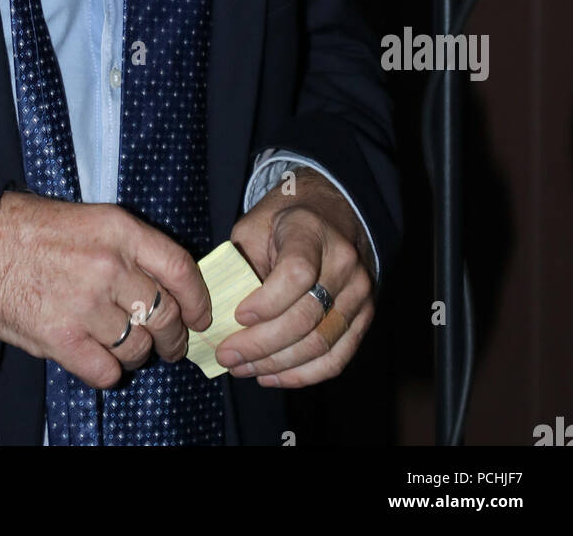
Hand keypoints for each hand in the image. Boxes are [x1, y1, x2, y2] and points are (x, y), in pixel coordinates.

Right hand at [0, 191, 212, 387]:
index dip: (198, 300)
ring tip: (123, 347)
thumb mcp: (90, 220)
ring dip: (137, 355)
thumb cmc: (32, 230)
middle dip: (173, 338)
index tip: (201, 317)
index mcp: (119, 231)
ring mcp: (86, 304)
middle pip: (164, 315)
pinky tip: (97, 359)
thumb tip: (163, 287)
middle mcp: (109, 266)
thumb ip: (129, 249)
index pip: (180, 269)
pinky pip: (107, 371)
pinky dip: (107, 371)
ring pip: (138, 348)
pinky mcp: (61, 338)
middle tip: (170, 345)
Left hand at [215, 167, 375, 386]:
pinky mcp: (364, 316)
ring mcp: (359, 292)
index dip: (266, 303)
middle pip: (307, 317)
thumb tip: (220, 316)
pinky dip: (303, 375)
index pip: (297, 274)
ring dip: (277, 365)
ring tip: (243, 368)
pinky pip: (337, 358)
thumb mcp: (254, 226)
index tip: (237, 316)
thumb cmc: (282, 220)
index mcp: (312, 231)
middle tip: (227, 356)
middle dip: (261, 344)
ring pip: (321, 344)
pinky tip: (272, 375)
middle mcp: (344, 262)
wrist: (329, 210)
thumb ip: (241, 265)